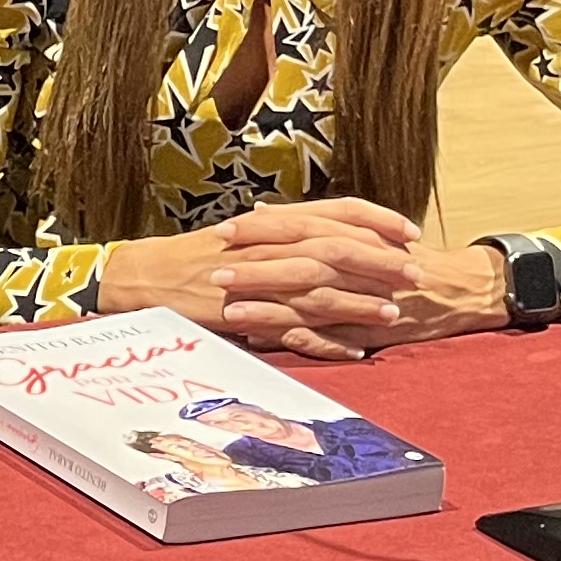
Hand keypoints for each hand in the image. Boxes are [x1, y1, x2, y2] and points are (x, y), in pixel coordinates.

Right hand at [101, 201, 418, 359]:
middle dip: (382, 260)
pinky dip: (327, 339)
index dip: (377, 219)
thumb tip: (325, 234)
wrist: (144, 277)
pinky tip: (354, 350)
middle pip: (337, 246)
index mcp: (271, 222)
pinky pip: (293, 327)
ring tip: (394, 312)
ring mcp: (255, 279)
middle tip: (416, 272)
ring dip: (362, 300)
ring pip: (321, 286)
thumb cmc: (192, 257)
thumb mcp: (242, 235)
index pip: (336, 211)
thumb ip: (282, 234)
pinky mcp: (243, 311)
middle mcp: (268, 244)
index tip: (409, 231)